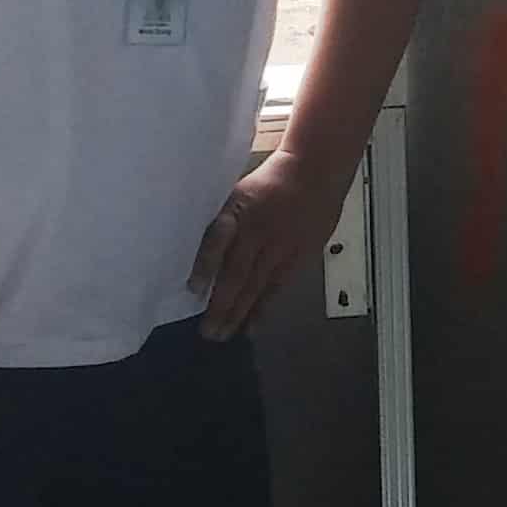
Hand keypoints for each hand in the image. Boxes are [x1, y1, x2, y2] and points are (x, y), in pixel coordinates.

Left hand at [194, 149, 353, 339]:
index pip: (219, 238)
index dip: (206, 264)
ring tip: (223, 334)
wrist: (315, 171)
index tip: (193, 288)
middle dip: (221, 304)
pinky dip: (264, 308)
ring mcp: (281, 246)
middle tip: (207, 331)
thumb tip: (192, 247)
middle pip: (238, 272)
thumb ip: (221, 219)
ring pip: (257, 285)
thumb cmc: (270, 181)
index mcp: (239, 209)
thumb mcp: (238, 191)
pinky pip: (278, 287)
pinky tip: (252, 326)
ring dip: (239, 312)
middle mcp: (259, 230)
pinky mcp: (299, 256)